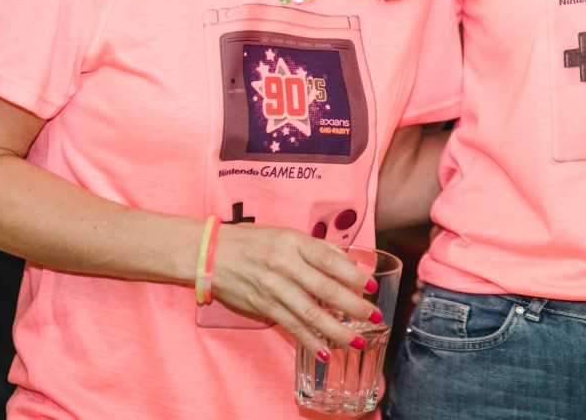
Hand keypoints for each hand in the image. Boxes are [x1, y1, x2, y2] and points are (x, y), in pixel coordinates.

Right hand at [205, 224, 378, 355]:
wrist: (210, 254)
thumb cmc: (252, 241)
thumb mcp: (287, 234)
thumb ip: (317, 248)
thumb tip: (349, 261)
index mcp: (294, 243)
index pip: (330, 260)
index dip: (354, 275)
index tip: (372, 286)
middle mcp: (285, 265)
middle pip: (325, 289)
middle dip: (353, 306)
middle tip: (374, 316)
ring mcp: (273, 288)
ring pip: (310, 313)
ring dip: (336, 330)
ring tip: (357, 341)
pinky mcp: (263, 307)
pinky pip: (290, 326)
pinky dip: (308, 340)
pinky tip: (324, 351)